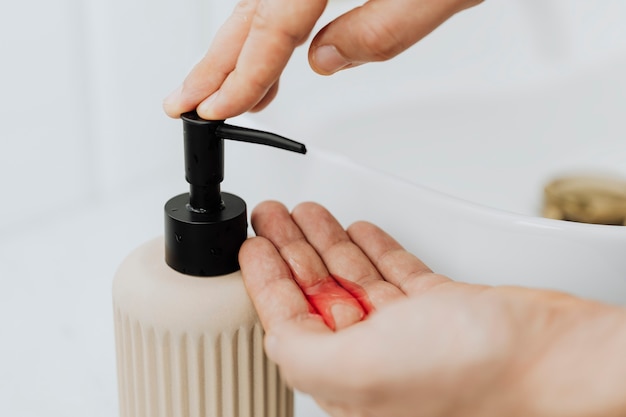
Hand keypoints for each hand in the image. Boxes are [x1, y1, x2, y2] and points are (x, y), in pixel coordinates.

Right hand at [163, 0, 482, 119]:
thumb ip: (383, 29)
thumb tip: (325, 59)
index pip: (272, 23)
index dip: (242, 73)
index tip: (217, 108)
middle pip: (253, 8)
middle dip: (217, 62)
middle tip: (187, 102)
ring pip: (265, 0)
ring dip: (240, 47)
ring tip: (223, 88)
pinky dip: (271, 24)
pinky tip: (270, 50)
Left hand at [239, 201, 625, 416]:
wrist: (552, 358)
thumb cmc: (472, 372)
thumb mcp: (361, 367)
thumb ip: (303, 351)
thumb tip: (273, 331)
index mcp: (349, 376)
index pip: (289, 321)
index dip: (265, 280)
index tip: (251, 245)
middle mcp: (376, 355)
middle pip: (317, 292)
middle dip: (291, 250)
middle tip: (271, 217)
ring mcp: (409, 330)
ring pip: (352, 277)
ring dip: (326, 242)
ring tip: (304, 213)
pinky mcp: (440, 307)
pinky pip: (393, 272)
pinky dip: (373, 250)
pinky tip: (357, 232)